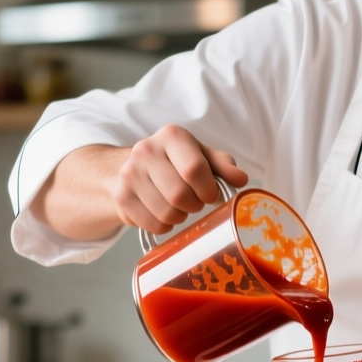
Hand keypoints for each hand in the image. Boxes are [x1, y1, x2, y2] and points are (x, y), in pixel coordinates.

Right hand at [114, 125, 248, 233]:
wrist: (134, 168)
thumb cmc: (176, 162)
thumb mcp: (202, 156)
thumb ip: (223, 166)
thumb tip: (240, 179)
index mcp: (172, 136)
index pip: (194, 169)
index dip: (208, 190)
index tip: (210, 195)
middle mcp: (146, 150)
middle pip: (179, 195)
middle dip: (194, 205)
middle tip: (194, 202)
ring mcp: (129, 173)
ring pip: (166, 213)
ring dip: (180, 217)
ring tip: (179, 207)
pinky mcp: (121, 196)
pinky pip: (153, 224)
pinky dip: (164, 226)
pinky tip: (163, 213)